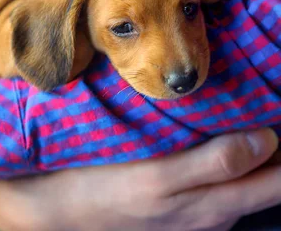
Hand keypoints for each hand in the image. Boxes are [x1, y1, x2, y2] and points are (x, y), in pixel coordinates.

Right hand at [0, 128, 280, 230]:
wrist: (56, 207)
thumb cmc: (102, 188)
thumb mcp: (158, 178)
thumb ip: (217, 163)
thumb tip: (267, 140)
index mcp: (213, 208)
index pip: (276, 175)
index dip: (279, 135)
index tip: (272, 99)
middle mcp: (212, 215)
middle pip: (267, 179)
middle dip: (272, 142)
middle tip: (261, 101)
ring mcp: (195, 213)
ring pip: (245, 180)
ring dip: (253, 146)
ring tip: (244, 109)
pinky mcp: (177, 207)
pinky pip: (220, 183)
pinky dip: (229, 157)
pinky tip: (213, 134)